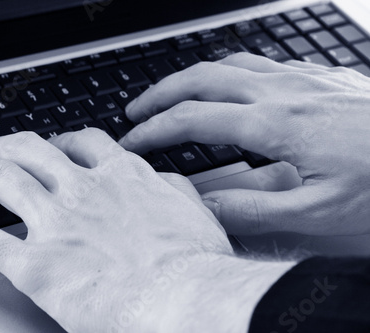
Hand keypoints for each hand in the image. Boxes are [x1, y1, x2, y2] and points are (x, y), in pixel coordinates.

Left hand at [0, 130, 283, 332]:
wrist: (185, 299)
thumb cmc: (195, 266)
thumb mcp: (195, 213)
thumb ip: (174, 191)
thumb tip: (167, 184)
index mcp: (122, 178)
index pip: (83, 143)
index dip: (62, 141)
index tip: (54, 146)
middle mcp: (83, 191)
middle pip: (31, 150)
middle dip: (7, 147)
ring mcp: (56, 223)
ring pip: (1, 181)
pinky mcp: (34, 264)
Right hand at [120, 52, 369, 236]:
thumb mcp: (319, 213)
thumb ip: (254, 210)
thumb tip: (206, 206)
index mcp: (276, 124)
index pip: (193, 120)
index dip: (154, 131)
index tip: (133, 143)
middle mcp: (284, 92)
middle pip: (202, 78)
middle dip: (160, 94)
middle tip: (137, 111)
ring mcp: (303, 79)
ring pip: (229, 63)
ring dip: (191, 78)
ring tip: (173, 96)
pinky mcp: (320, 77)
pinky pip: (260, 64)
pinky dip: (229, 74)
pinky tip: (231, 90)